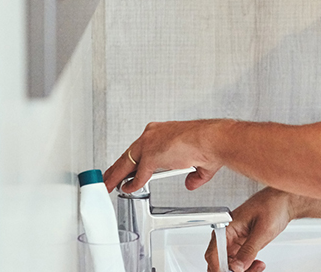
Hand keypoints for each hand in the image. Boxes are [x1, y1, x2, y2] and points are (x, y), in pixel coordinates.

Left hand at [103, 120, 225, 192]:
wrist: (211, 139)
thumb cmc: (208, 143)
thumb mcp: (198, 160)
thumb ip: (192, 174)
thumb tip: (190, 183)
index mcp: (163, 131)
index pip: (141, 147)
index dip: (133, 160)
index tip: (129, 168)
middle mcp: (153, 135)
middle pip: (129, 154)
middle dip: (118, 167)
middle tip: (109, 177)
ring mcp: (150, 145)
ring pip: (126, 162)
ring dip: (116, 176)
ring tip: (108, 185)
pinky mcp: (150, 156)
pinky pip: (138, 175)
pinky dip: (132, 184)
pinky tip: (127, 189)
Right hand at [205, 188, 295, 271]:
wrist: (283, 202)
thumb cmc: (272, 205)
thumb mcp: (262, 230)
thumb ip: (249, 249)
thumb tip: (237, 266)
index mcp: (227, 227)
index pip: (214, 252)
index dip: (218, 267)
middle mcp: (228, 235)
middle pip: (220, 261)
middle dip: (231, 270)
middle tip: (246, 271)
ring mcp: (235, 242)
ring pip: (230, 265)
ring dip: (242, 270)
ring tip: (257, 267)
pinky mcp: (243, 246)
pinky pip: (239, 263)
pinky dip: (248, 268)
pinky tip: (257, 265)